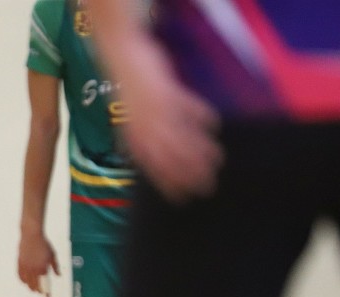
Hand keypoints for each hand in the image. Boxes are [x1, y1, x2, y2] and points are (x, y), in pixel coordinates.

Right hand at [17, 231, 58, 296]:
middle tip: (41, 292)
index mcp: (42, 268)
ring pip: (26, 281)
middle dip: (38, 290)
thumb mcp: (52, 255)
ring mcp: (25, 267)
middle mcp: (33, 269)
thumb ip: (55, 266)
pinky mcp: (19, 263)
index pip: (44, 284)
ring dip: (30, 286)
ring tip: (33, 289)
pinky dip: (22, 280)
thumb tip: (58, 275)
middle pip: (35, 285)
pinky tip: (24, 282)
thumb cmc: (44, 244)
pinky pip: (20, 275)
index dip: (46, 292)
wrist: (31, 235)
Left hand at [119, 41, 223, 201]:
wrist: (121, 55)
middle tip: (207, 188)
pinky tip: (214, 124)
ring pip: (183, 137)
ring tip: (218, 162)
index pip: (153, 168)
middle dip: (190, 175)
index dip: (168, 184)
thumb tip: (149, 159)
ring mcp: (156, 111)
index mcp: (135, 137)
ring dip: (201, 151)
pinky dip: (201, 116)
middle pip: (171, 158)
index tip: (182, 199)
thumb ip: (141, 138)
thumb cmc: (129, 87)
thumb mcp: (131, 118)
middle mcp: (145, 128)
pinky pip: (187, 107)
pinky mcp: (167, 92)